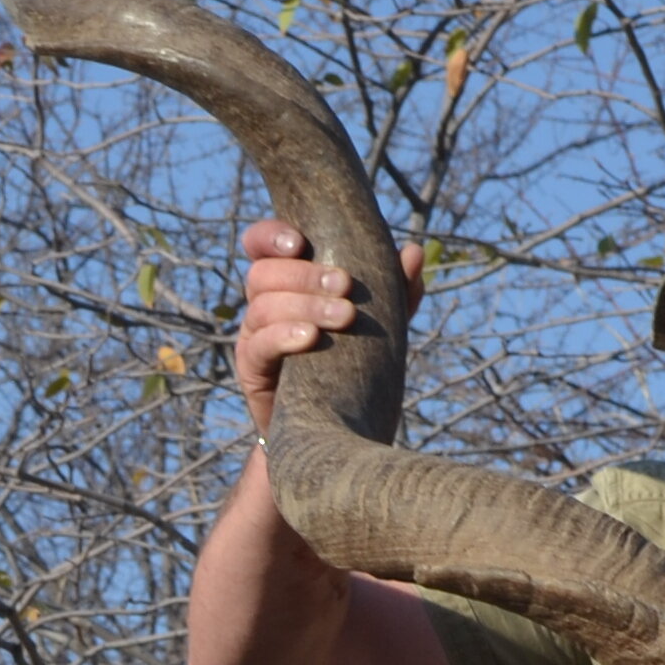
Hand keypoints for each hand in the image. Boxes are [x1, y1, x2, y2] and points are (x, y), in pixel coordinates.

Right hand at [226, 219, 424, 426]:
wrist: (335, 429)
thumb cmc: (354, 365)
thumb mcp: (378, 325)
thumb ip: (394, 290)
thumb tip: (412, 252)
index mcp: (288, 282)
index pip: (262, 245)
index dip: (272, 236)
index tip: (300, 242)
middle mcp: (265, 303)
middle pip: (263, 272)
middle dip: (305, 275)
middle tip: (345, 285)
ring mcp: (254, 335)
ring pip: (262, 305)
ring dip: (305, 306)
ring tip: (345, 317)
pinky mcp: (252, 368)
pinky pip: (258, 344)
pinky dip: (284, 336)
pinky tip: (312, 339)